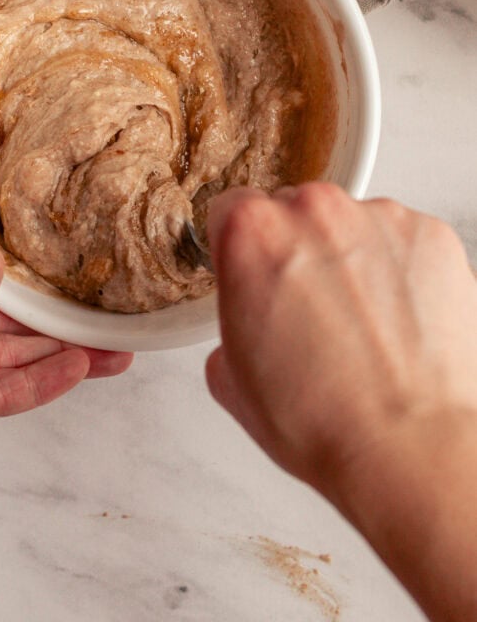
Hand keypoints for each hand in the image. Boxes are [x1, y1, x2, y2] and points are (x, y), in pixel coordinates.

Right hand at [205, 183, 476, 621]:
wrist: (409, 448)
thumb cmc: (324, 420)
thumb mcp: (232, 379)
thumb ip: (229, 324)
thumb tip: (248, 323)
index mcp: (252, 233)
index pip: (231, 212)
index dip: (238, 250)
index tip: (250, 271)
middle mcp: (315, 210)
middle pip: (294, 211)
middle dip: (296, 252)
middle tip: (306, 310)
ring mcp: (378, 218)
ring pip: (351, 224)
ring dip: (350, 258)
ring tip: (360, 324)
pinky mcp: (431, 235)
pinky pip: (401, 240)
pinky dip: (398, 269)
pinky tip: (394, 321)